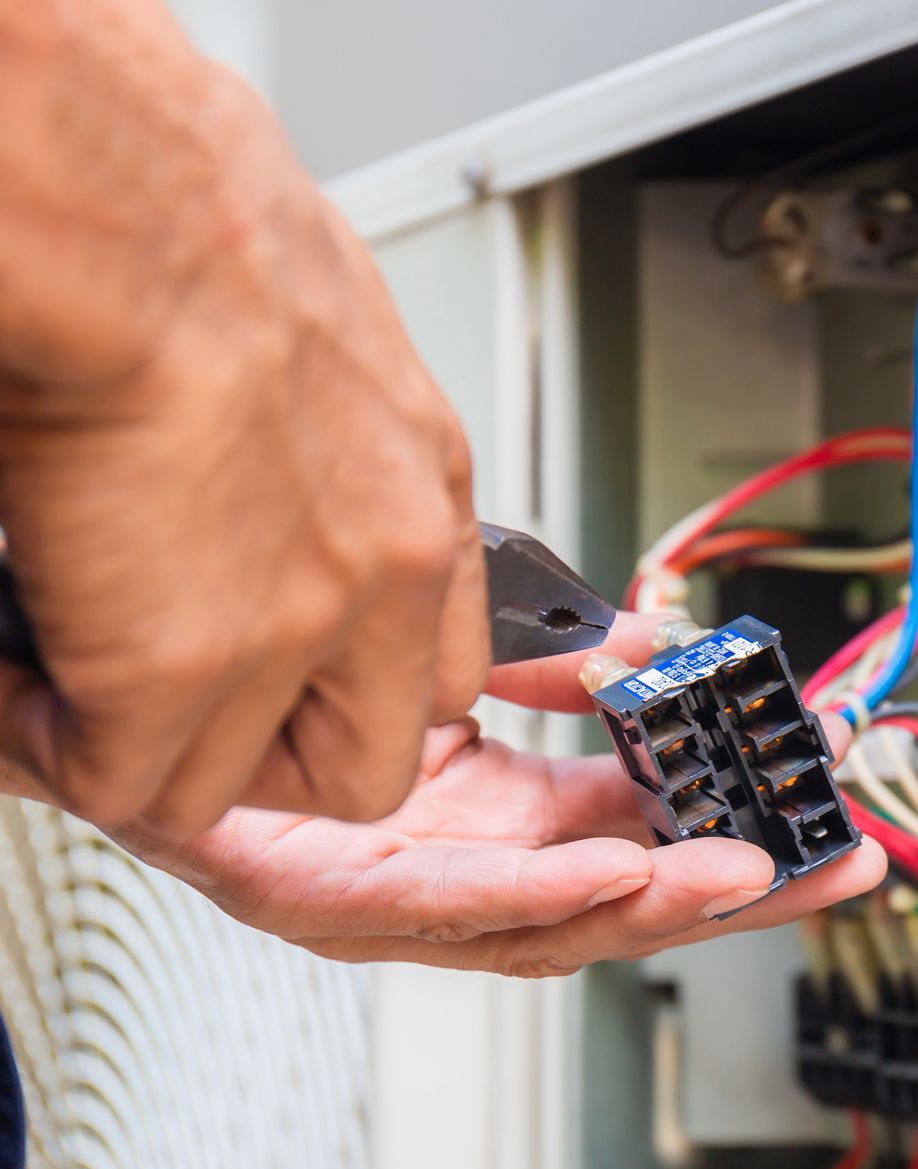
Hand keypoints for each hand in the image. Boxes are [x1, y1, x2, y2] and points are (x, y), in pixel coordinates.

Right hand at [0, 1, 488, 833]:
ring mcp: (300, 629)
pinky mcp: (184, 664)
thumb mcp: (320, 329)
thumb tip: (264, 455)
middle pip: (372, 757)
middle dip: (266, 760)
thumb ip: (321, 425)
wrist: (123, 205)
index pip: (443, 665)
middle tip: (170, 721)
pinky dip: (51, 746)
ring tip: (64, 689)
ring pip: (234, 782)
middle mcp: (389, 569)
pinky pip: (119, 776)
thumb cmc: (188, 211)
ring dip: (139, 752)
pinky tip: (19, 685)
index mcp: (419, 485)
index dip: (352, 696)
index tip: (287, 692)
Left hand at [108, 613, 886, 975]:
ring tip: (749, 876)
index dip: (731, 830)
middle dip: (733, 888)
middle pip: (609, 899)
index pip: (631, 836)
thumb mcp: (440, 637)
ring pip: (542, 922)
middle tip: (828, 863)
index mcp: (478, 813)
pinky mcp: (308, 894)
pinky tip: (620, 871)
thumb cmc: (255, 657)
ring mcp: (376, 892)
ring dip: (660, 901)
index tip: (813, 813)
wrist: (66, 663)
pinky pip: (440, 904)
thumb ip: (544, 654)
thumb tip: (647, 648)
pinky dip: (540, 894)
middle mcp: (437, 864)